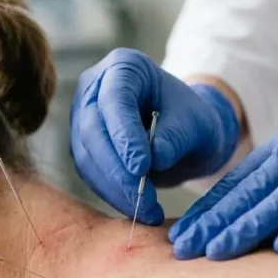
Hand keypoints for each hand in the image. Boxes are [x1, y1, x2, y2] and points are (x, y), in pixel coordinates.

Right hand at [69, 48, 240, 223]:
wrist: (183, 133)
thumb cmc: (191, 119)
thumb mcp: (195, 123)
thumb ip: (175, 136)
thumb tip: (154, 159)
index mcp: (124, 66)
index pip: (115, 99)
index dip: (124, 135)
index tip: (142, 168)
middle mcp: (94, 87)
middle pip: (93, 130)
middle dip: (117, 170)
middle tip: (144, 199)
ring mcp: (82, 116)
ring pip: (86, 156)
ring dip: (114, 188)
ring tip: (146, 210)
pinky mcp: (81, 145)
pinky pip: (88, 172)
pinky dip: (110, 193)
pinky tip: (135, 208)